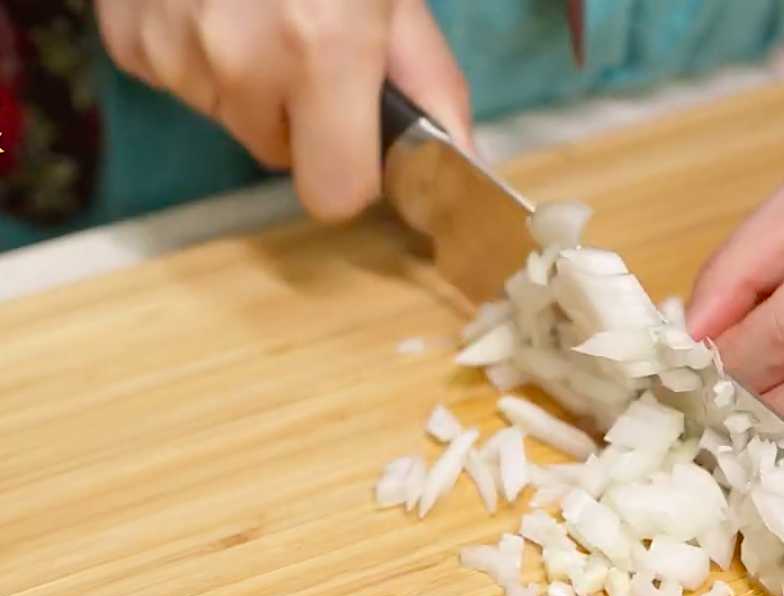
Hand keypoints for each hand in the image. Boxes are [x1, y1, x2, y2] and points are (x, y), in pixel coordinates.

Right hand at [97, 0, 471, 220]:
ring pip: (227, 115)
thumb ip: (428, 77)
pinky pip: (177, 80)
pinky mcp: (128, 38)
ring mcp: (174, 48)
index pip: (335, 195)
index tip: (359, 143)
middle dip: (301, 117)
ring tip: (257, 5)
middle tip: (308, 41)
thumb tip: (461, 155)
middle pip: (280, 155)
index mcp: (325, 49)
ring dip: (248, 80)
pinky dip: (197, 53)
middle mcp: (242, 60)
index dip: (352, 173)